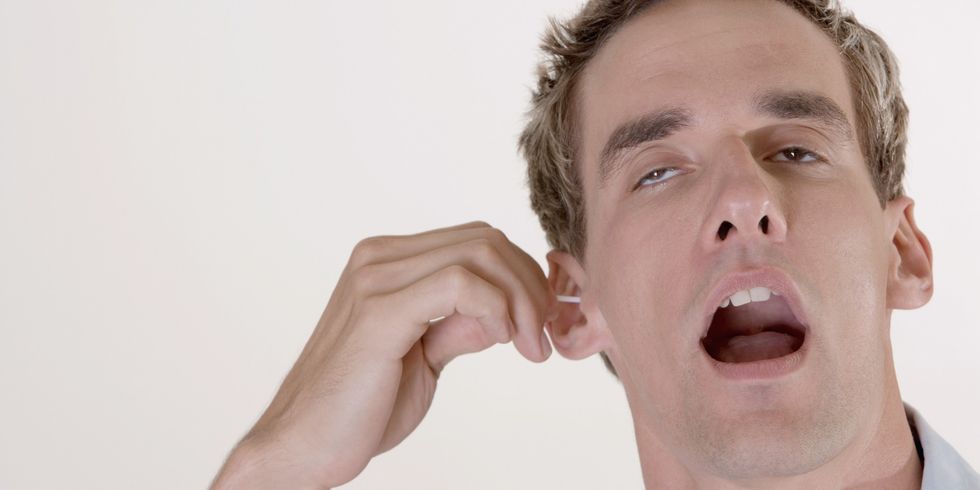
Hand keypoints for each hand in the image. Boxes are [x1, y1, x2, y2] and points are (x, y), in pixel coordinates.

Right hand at [212, 221, 556, 488]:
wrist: (303, 446)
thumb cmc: (359, 407)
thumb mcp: (424, 357)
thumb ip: (458, 325)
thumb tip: (504, 313)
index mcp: (387, 262)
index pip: (476, 241)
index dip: (522, 274)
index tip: (542, 321)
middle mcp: (378, 259)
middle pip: (485, 239)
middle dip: (530, 284)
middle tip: (543, 337)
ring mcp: (375, 279)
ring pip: (480, 253)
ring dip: (522, 299)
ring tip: (530, 346)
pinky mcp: (378, 311)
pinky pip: (460, 284)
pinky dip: (498, 308)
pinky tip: (505, 340)